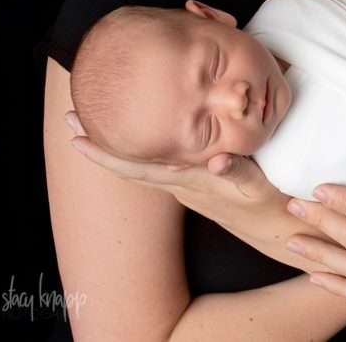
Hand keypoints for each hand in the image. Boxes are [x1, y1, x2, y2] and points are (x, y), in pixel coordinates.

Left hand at [64, 110, 287, 236]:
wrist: (274, 229)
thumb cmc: (267, 205)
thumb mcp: (257, 185)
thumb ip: (238, 170)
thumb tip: (217, 160)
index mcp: (188, 181)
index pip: (136, 169)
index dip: (105, 156)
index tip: (77, 140)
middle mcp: (179, 185)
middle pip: (128, 166)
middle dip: (98, 145)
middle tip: (71, 117)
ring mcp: (184, 185)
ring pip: (141, 165)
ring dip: (116, 147)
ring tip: (95, 122)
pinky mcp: (194, 183)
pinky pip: (158, 165)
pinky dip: (140, 150)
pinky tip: (140, 136)